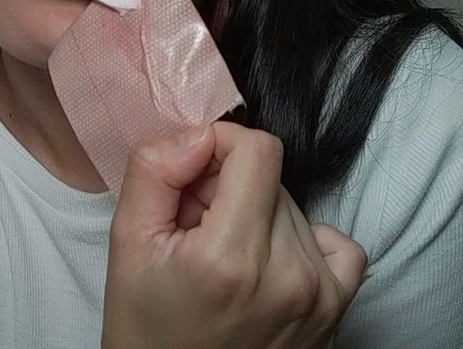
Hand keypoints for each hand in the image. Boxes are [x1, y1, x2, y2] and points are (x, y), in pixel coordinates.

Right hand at [101, 122, 366, 348]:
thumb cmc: (147, 332)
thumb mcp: (126, 245)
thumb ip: (154, 171)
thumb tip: (199, 134)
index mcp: (230, 257)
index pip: (257, 150)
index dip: (218, 146)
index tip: (191, 177)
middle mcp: (287, 276)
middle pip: (271, 179)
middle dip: (229, 189)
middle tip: (195, 232)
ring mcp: (319, 297)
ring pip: (294, 208)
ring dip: (258, 217)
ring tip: (223, 259)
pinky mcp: (337, 311)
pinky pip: (335, 242)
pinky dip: (302, 241)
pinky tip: (268, 264)